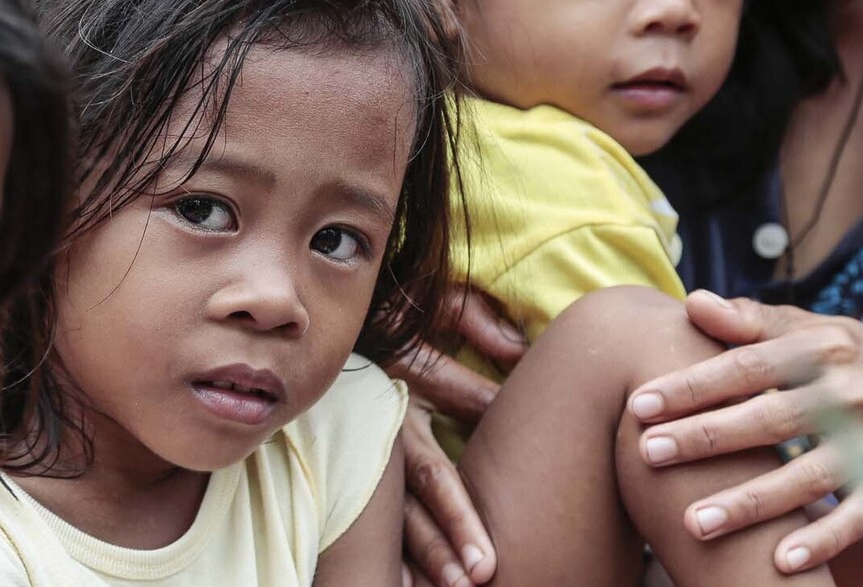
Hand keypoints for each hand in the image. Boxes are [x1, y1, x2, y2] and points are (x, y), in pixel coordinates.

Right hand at [385, 286, 523, 585]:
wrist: (340, 320)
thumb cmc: (399, 313)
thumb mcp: (434, 304)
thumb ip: (474, 320)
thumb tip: (522, 350)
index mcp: (402, 388)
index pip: (439, 450)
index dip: (468, 495)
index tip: (516, 508)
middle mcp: (384, 427)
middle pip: (421, 489)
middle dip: (451, 532)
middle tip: (483, 573)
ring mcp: (367, 452)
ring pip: (398, 514)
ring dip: (428, 554)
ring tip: (461, 585)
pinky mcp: (357, 469)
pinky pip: (376, 520)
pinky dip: (395, 556)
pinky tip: (411, 584)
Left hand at [627, 290, 862, 574]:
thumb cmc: (841, 362)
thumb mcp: (806, 329)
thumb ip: (749, 321)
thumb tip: (693, 302)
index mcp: (823, 348)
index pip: (746, 367)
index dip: (692, 385)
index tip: (639, 403)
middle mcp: (850, 395)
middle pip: (769, 420)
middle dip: (706, 439)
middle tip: (649, 453)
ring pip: (805, 478)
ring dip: (749, 503)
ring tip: (694, 523)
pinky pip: (853, 521)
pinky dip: (819, 542)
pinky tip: (777, 561)